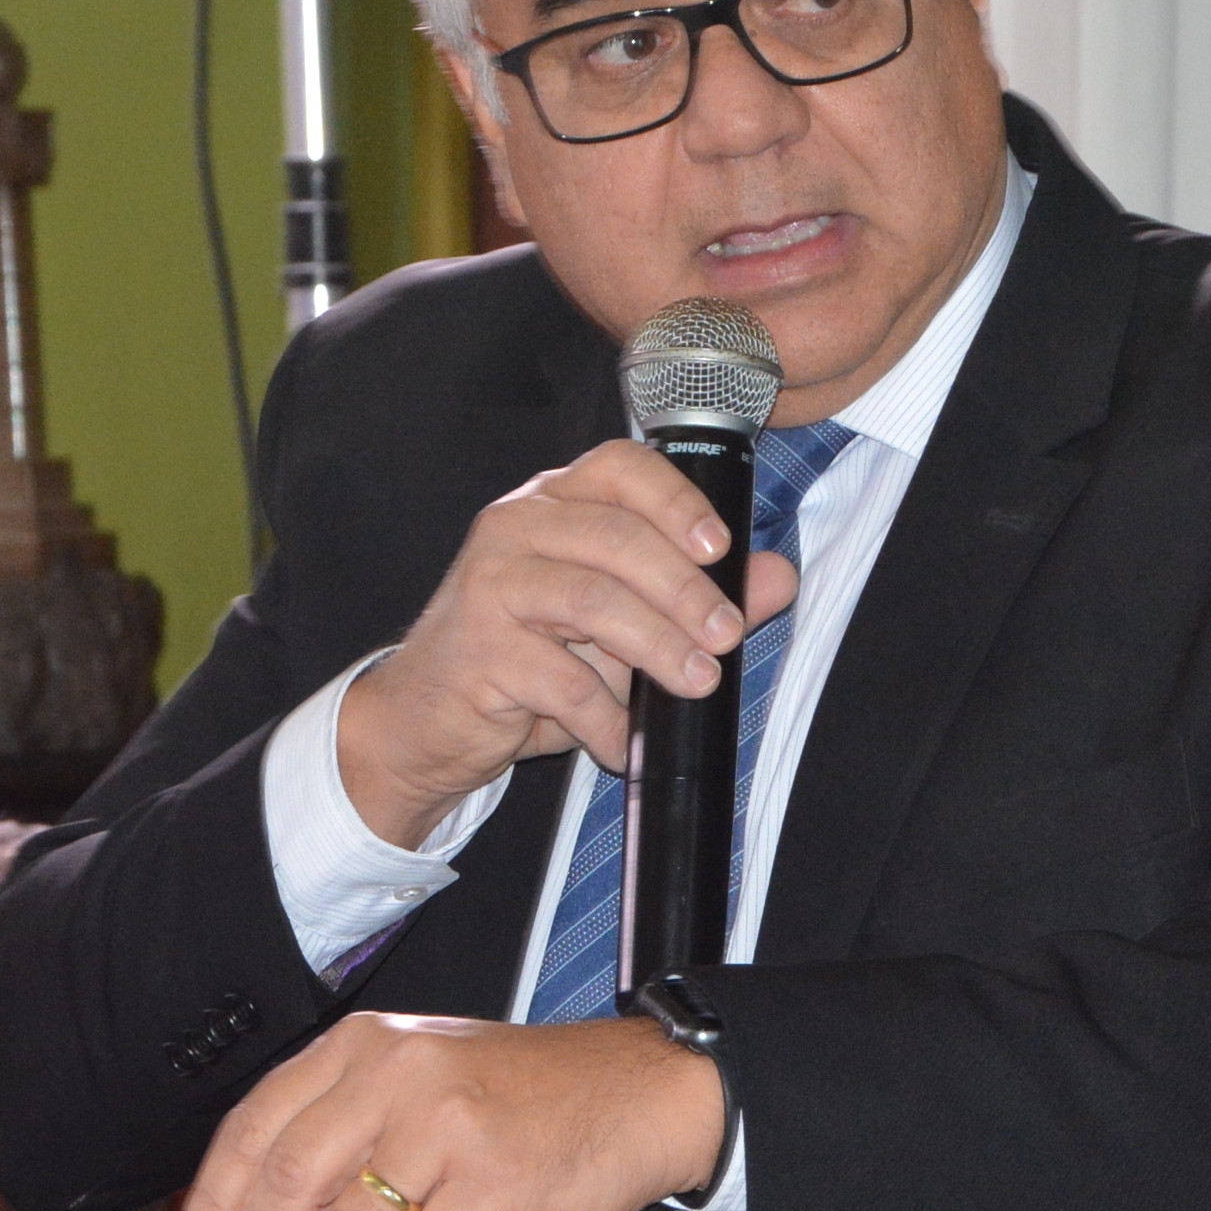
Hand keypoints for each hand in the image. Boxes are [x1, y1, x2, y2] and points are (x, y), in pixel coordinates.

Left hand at [170, 1014, 725, 1210]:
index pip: (259, 1121)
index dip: (216, 1194)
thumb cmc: (526, 1093)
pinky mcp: (491, 1181)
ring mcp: (446, 1127)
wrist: (636, 1091)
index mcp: (368, 1047)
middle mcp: (398, 1076)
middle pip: (290, 1177)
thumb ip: (349, 1124)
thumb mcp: (424, 1075)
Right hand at [333, 441, 799, 845]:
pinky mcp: (478, 650)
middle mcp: (516, 527)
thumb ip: (699, 594)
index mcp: (555, 502)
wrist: (430, 718)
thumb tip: (780, 577)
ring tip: (696, 684)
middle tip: (726, 637)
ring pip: (591, 601)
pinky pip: (560, 681)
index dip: (675, 501)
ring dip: (657, 647)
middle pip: (616, 538)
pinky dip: (606, 718)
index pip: (620, 469)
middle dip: (684, 590)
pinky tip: (627, 742)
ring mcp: (490, 585)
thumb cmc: (531, 658)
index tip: (720, 547)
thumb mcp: (622, 623)